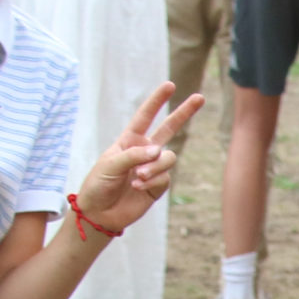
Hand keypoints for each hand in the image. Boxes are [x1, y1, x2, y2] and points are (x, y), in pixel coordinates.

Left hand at [73, 81, 197, 232]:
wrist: (100, 213)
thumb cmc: (99, 184)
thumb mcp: (110, 164)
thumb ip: (134, 154)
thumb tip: (158, 151)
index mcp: (129, 140)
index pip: (145, 116)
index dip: (157, 101)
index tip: (170, 85)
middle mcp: (144, 151)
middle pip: (169, 128)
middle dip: (184, 113)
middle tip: (200, 97)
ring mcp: (153, 168)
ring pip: (167, 158)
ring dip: (154, 166)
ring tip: (138, 177)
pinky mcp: (159, 185)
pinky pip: (164, 177)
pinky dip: (152, 181)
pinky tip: (138, 188)